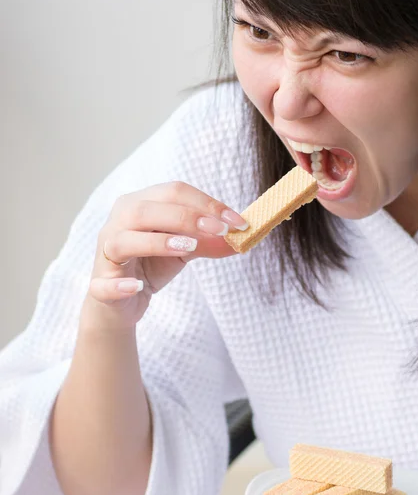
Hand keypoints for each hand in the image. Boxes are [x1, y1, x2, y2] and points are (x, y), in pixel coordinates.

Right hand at [82, 181, 246, 329]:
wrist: (123, 303)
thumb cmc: (153, 265)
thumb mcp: (186, 251)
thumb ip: (209, 241)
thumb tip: (240, 238)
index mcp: (139, 204)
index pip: (172, 192)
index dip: (207, 204)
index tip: (238, 221)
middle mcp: (118, 222)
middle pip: (146, 210)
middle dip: (187, 217)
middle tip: (221, 230)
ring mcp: (106, 253)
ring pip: (123, 240)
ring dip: (156, 242)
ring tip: (188, 247)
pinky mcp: (100, 285)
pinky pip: (105, 284)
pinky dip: (120, 285)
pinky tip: (137, 287)